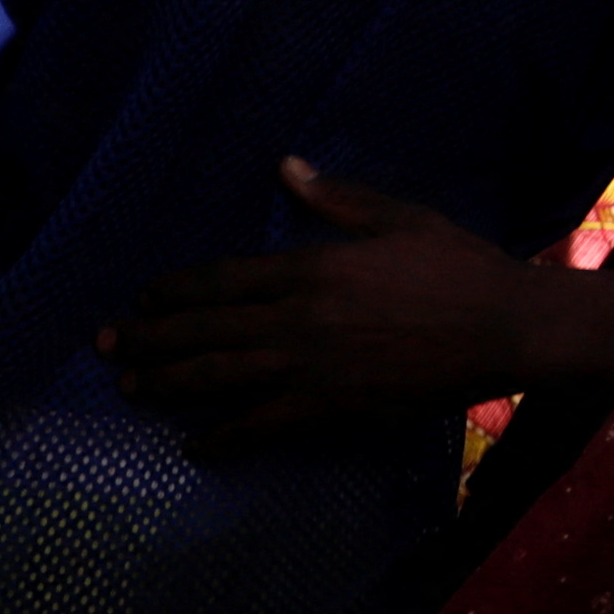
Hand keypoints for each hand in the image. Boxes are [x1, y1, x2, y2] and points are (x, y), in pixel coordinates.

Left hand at [102, 163, 564, 443]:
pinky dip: (223, 437)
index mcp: (312, 267)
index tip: (143, 297)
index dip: (175, 290)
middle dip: (148, 337)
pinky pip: (261, 425)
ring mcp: (311, 366)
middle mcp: (298, 318)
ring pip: (219, 377)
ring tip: (131, 387)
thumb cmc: (460, 268)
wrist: (507, 328)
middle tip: (107, 345)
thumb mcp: (401, 218)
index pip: (222, 279)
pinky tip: (195, 445)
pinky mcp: (332, 407)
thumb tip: (287, 167)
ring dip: (168, 382)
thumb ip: (338, 199)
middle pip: (204, 330)